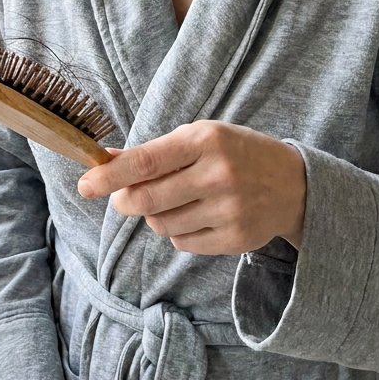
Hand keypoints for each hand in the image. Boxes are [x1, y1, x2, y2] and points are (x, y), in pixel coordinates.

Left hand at [77, 121, 305, 254]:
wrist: (294, 183)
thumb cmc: (235, 152)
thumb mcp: (198, 137)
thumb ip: (153, 151)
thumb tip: (104, 159)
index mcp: (206, 140)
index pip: (146, 160)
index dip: (110, 175)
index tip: (84, 184)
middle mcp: (218, 175)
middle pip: (148, 199)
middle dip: (124, 200)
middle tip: (122, 197)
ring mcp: (230, 210)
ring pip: (161, 224)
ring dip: (154, 215)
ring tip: (174, 199)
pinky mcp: (236, 239)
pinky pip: (182, 242)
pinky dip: (177, 231)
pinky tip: (195, 214)